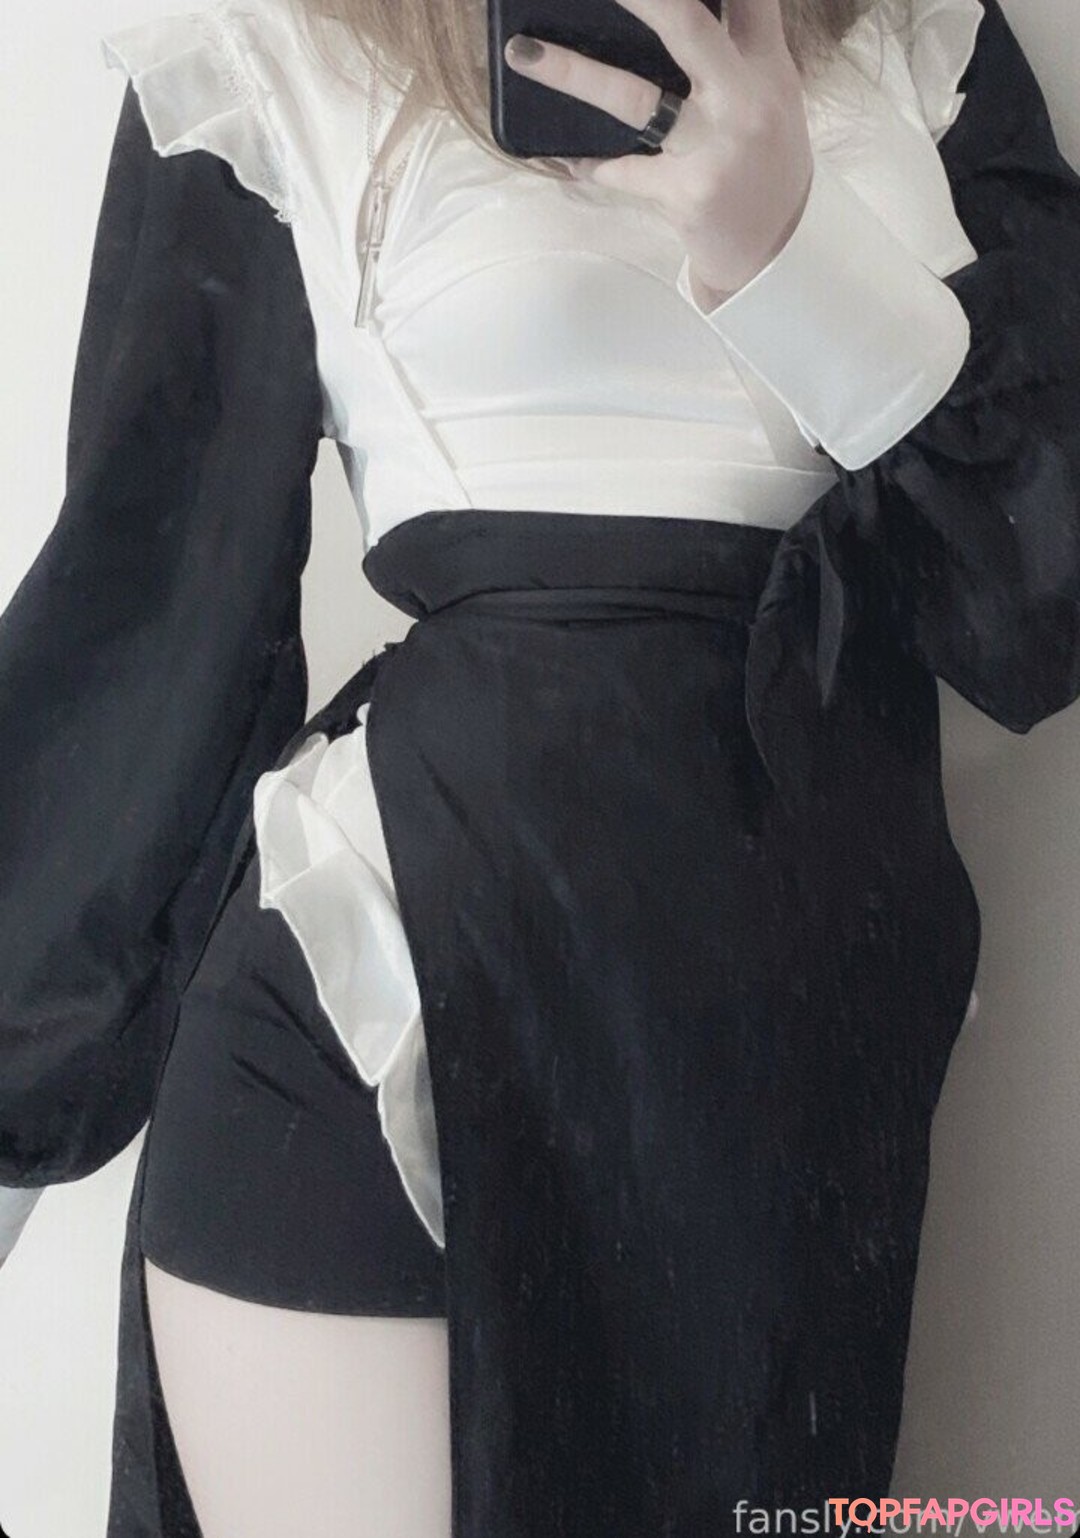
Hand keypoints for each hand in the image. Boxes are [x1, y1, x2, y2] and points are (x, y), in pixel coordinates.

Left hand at [504, 0, 813, 303]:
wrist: (777, 256)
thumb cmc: (764, 170)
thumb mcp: (768, 102)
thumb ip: (736, 50)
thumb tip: (671, 12)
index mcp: (767, 68)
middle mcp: (745, 100)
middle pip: (687, 25)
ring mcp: (714, 148)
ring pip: (634, 98)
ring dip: (572, 73)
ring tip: (522, 54)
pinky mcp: (688, 194)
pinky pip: (621, 172)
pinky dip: (587, 164)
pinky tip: (559, 156)